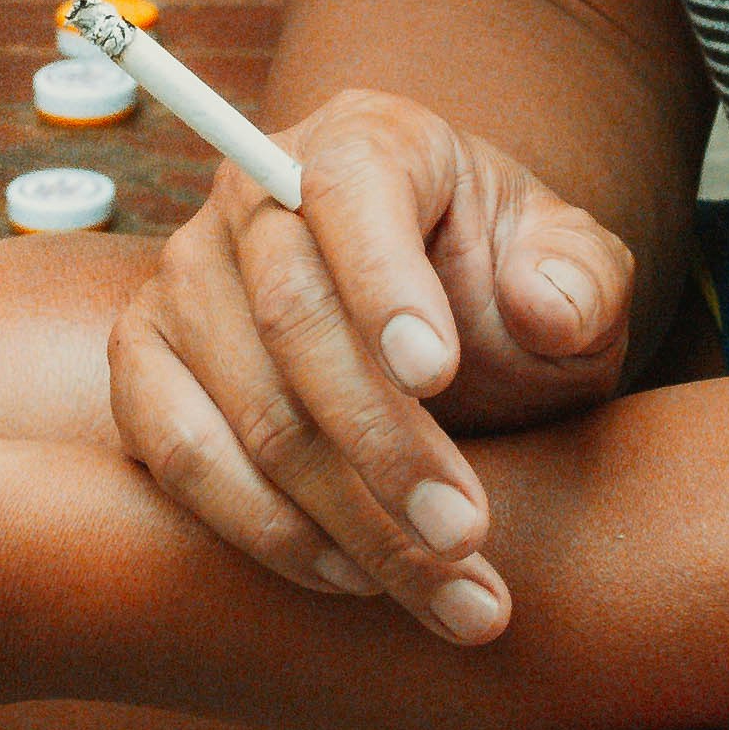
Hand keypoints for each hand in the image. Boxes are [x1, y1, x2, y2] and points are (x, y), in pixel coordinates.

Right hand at [109, 88, 633, 633]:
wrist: (437, 331)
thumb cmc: (501, 288)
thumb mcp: (574, 269)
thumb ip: (582, 275)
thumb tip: (547, 306)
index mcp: (363, 141)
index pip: (349, 193)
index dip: (384, 284)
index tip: (439, 376)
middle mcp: (251, 196)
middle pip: (290, 317)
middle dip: (383, 442)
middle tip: (466, 532)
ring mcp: (186, 281)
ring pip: (245, 410)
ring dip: (347, 519)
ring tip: (448, 588)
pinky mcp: (146, 365)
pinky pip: (179, 457)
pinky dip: (264, 529)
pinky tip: (353, 573)